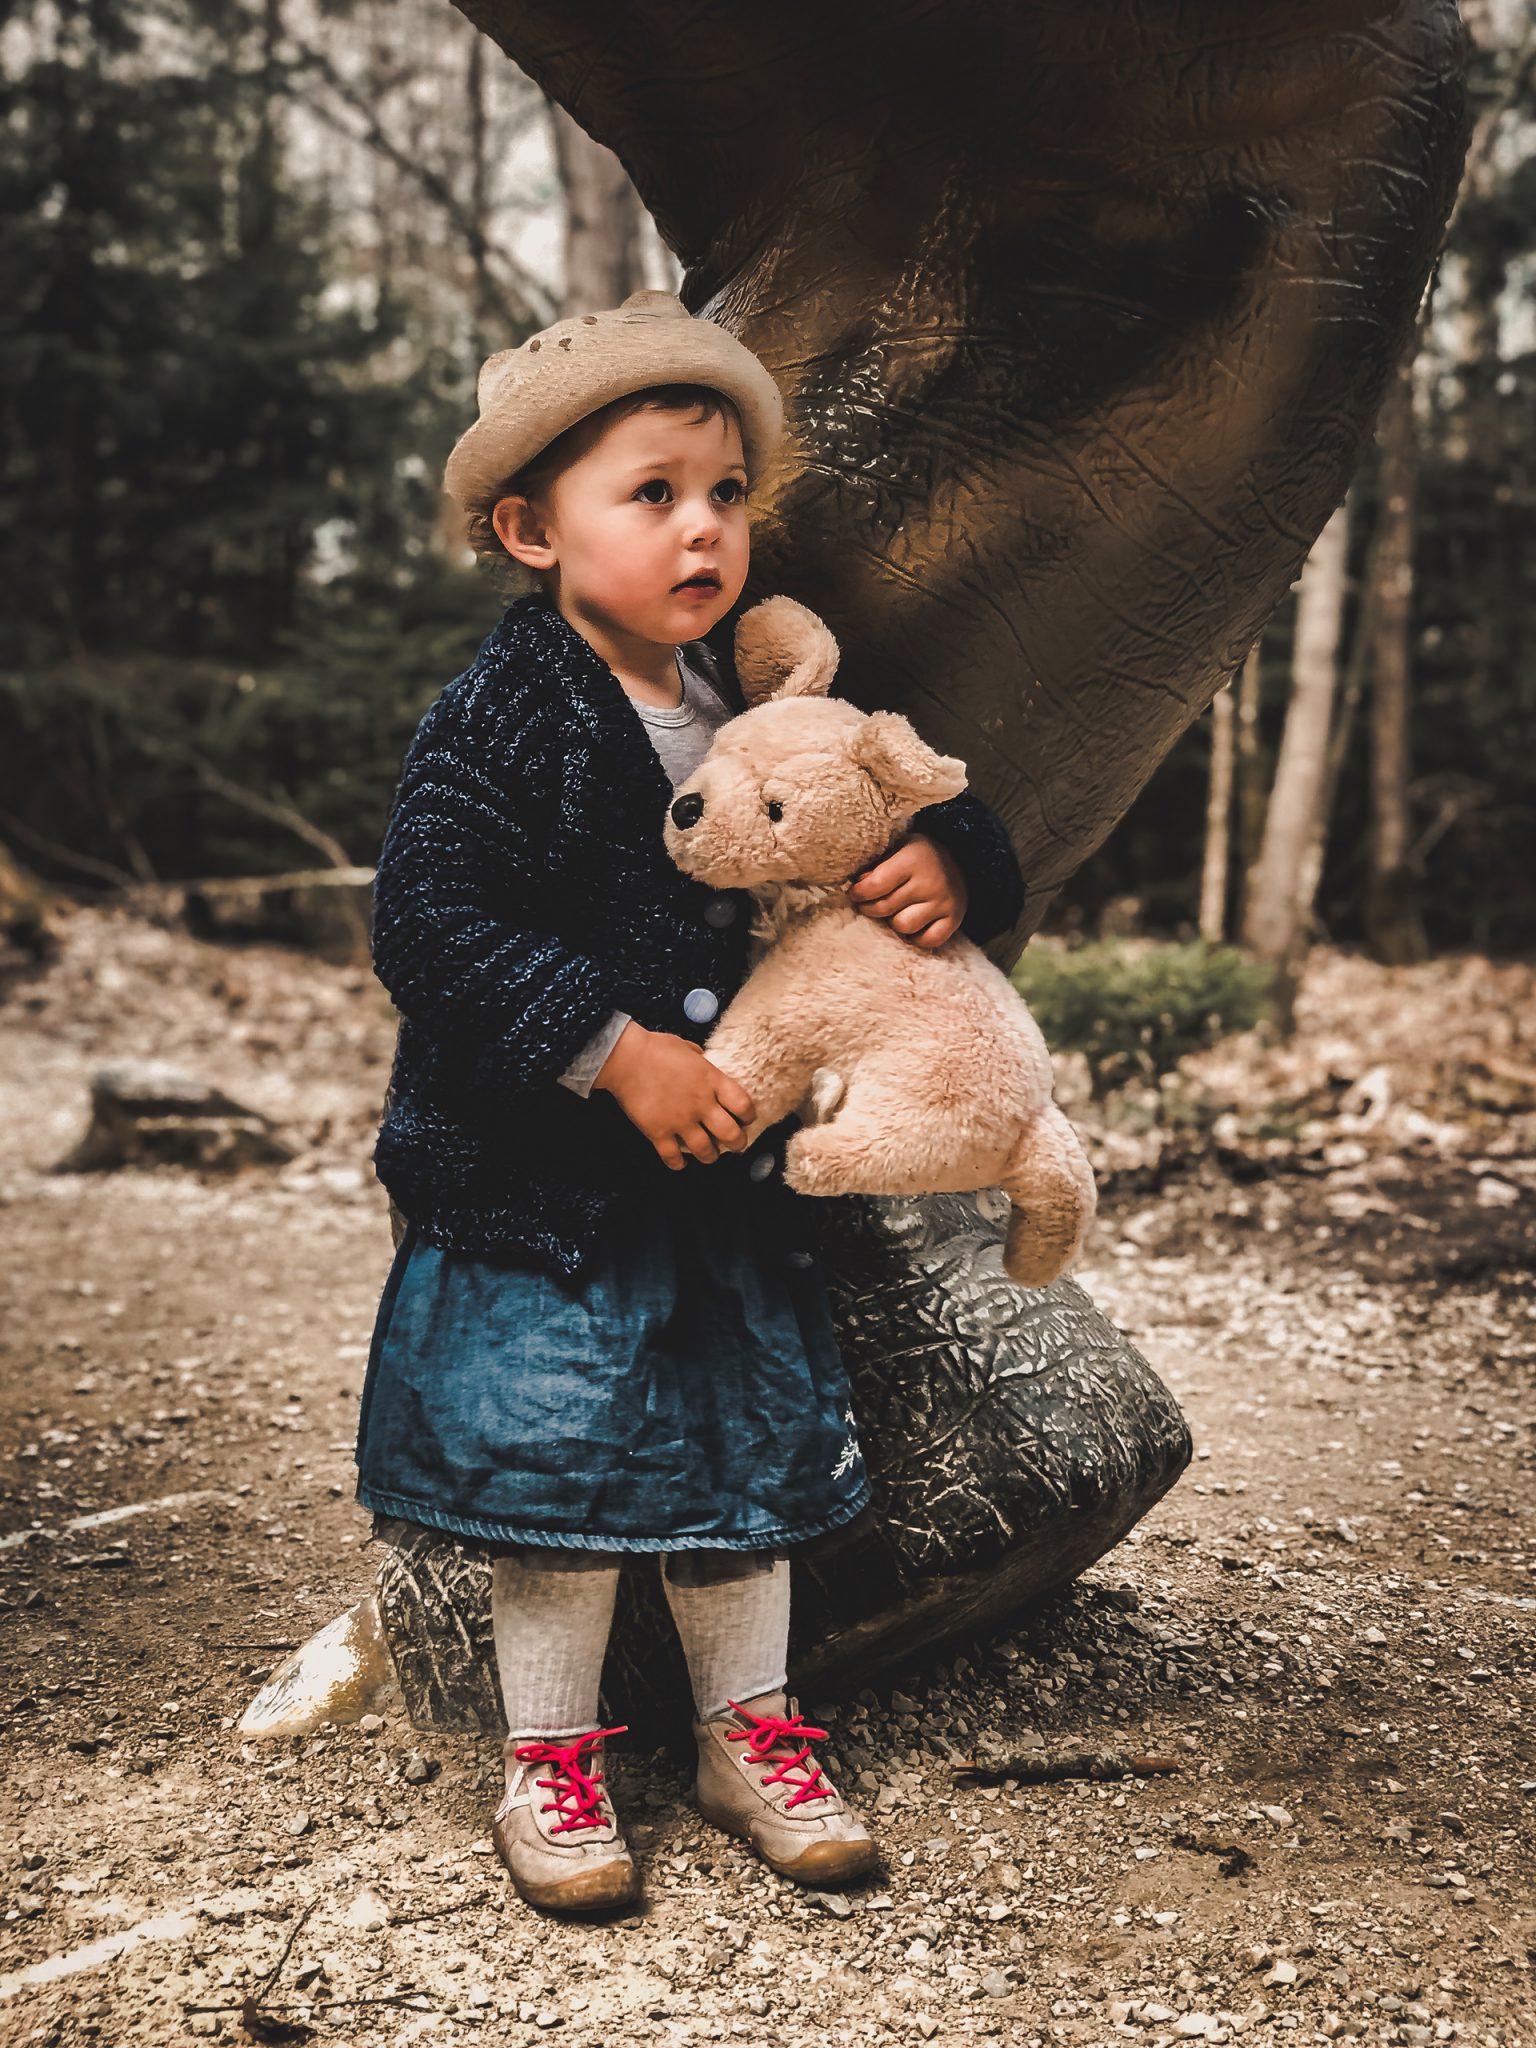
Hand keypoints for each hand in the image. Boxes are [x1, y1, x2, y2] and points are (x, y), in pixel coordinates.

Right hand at [594, 1021, 756, 1169]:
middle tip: (737, 1145)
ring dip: (711, 1156)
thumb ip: (700, 1059)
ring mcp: (680, 1120)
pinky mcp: (658, 1132)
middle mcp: (701, 1104)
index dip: (749, 1116)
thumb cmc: (654, 1047)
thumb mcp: (687, 1047)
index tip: (747, 1119)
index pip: (743, 1105)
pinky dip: (678, 1164)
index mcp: (711, 1081)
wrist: (625, 1058)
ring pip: (706, 1151)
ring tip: (711, 1155)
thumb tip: (703, 1059)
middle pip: (731, 1134)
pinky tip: (681, 1163)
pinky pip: (673, 1157)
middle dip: (738, 1144)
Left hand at [848, 832, 967, 947]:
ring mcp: (944, 902)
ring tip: (894, 912)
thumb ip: (876, 866)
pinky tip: (913, 924)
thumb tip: (858, 886)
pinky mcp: (954, 919)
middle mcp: (930, 882)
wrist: (961, 857)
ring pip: (904, 926)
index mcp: (913, 859)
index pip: (876, 885)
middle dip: (871, 908)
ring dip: (894, 922)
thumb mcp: (897, 848)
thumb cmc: (918, 856)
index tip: (855, 893)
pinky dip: (917, 938)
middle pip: (886, 908)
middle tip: (870, 904)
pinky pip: (928, 941)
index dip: (859, 893)